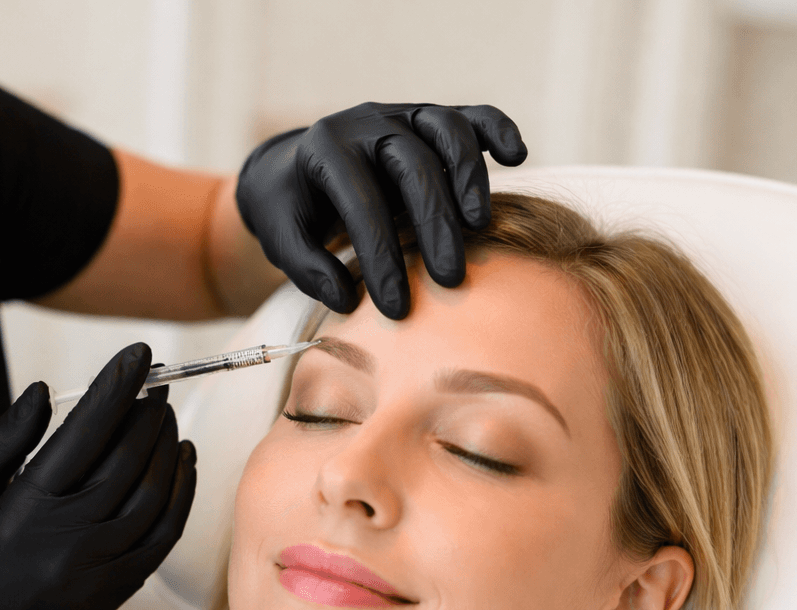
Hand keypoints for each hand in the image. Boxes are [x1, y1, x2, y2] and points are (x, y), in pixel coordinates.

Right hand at [0, 342, 195, 609]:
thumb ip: (4, 439)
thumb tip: (44, 390)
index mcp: (29, 506)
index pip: (87, 431)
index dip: (116, 387)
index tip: (137, 354)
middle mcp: (70, 537)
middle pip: (128, 461)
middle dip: (147, 415)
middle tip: (154, 385)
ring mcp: (98, 567)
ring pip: (153, 498)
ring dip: (168, 451)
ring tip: (166, 420)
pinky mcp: (116, 589)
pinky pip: (162, 537)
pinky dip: (180, 497)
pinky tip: (181, 467)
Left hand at [235, 102, 527, 317]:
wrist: (293, 169)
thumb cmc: (292, 209)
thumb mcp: (281, 239)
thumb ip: (306, 268)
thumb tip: (345, 299)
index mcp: (326, 150)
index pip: (360, 200)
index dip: (379, 254)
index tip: (396, 306)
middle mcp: (367, 123)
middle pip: (411, 165)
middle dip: (433, 224)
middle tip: (449, 278)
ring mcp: (403, 115)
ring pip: (446, 130)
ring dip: (470, 177)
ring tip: (480, 227)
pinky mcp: (430, 119)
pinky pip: (471, 115)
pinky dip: (497, 130)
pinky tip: (516, 157)